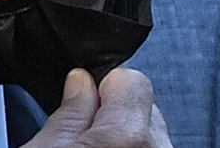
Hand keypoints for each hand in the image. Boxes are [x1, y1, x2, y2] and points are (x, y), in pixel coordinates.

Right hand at [23, 68, 171, 147]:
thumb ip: (68, 112)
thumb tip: (80, 82)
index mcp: (126, 135)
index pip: (131, 79)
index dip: (103, 87)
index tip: (85, 103)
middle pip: (145, 107)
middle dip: (117, 115)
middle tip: (85, 138)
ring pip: (151, 134)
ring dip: (128, 139)